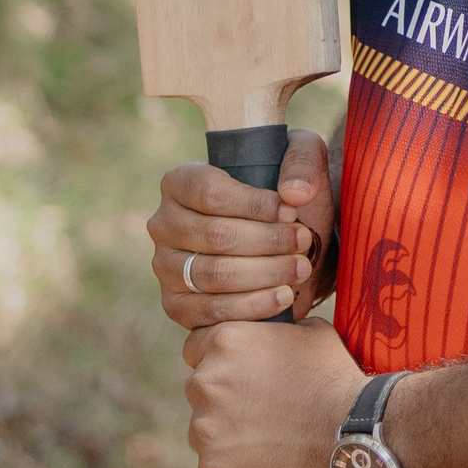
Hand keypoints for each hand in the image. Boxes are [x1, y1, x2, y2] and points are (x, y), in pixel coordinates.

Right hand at [148, 128, 334, 328]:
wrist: (282, 238)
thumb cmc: (284, 192)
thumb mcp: (301, 157)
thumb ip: (303, 162)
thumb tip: (295, 194)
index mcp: (180, 182)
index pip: (211, 193)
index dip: (255, 205)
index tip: (292, 212)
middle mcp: (164, 224)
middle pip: (215, 236)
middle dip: (267, 241)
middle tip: (304, 242)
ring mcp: (165, 267)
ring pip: (214, 275)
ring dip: (265, 273)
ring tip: (300, 268)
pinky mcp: (176, 304)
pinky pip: (210, 311)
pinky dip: (251, 306)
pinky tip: (284, 297)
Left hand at [181, 316, 364, 467]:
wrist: (355, 435)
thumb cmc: (336, 379)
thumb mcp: (310, 333)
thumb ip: (273, 333)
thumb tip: (267, 336)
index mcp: (225, 342)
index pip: (196, 348)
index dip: (221, 361)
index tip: (242, 375)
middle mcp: (206, 382)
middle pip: (200, 391)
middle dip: (224, 399)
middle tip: (263, 411)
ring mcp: (205, 430)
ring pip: (206, 432)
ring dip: (228, 436)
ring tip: (270, 441)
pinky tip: (267, 467)